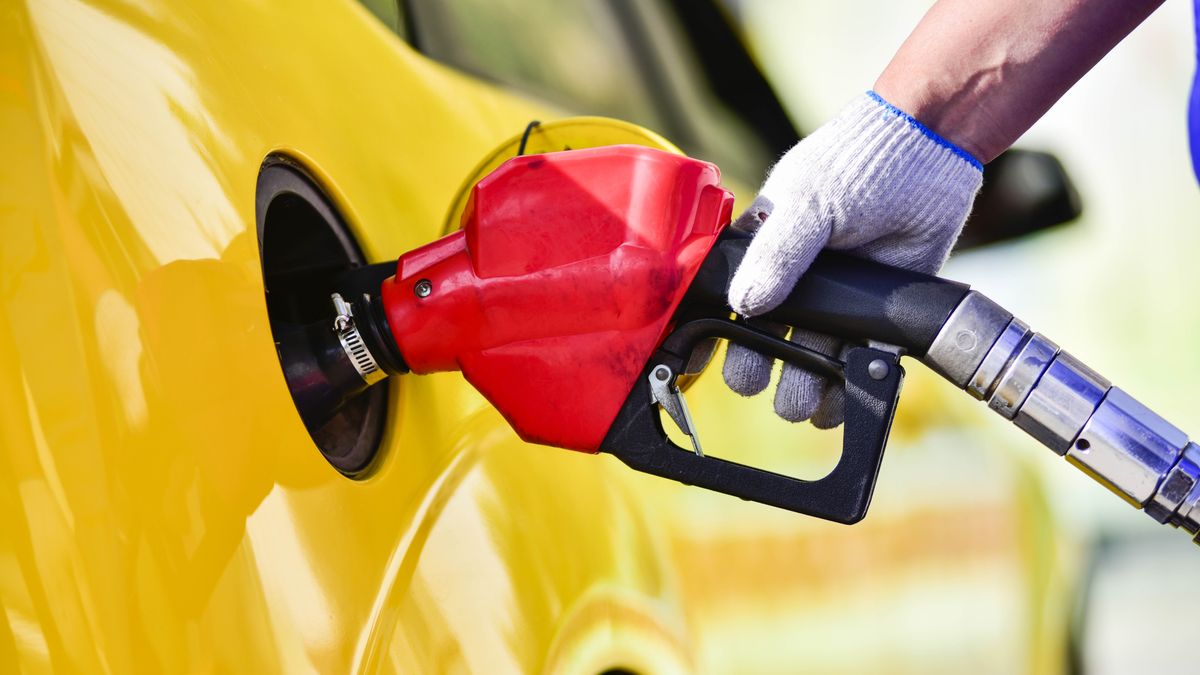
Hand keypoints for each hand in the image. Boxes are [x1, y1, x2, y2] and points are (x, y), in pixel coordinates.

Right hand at [723, 91, 982, 426]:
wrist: (928, 148)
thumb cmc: (855, 161)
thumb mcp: (806, 202)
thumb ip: (777, 254)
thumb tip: (747, 305)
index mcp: (759, 251)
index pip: (722, 302)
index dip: (709, 335)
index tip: (699, 364)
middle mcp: (792, 282)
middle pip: (765, 341)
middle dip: (759, 368)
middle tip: (759, 385)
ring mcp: (835, 300)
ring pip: (811, 359)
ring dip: (804, 387)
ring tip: (800, 405)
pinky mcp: (877, 313)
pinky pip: (861, 360)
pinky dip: (853, 386)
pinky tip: (842, 402)